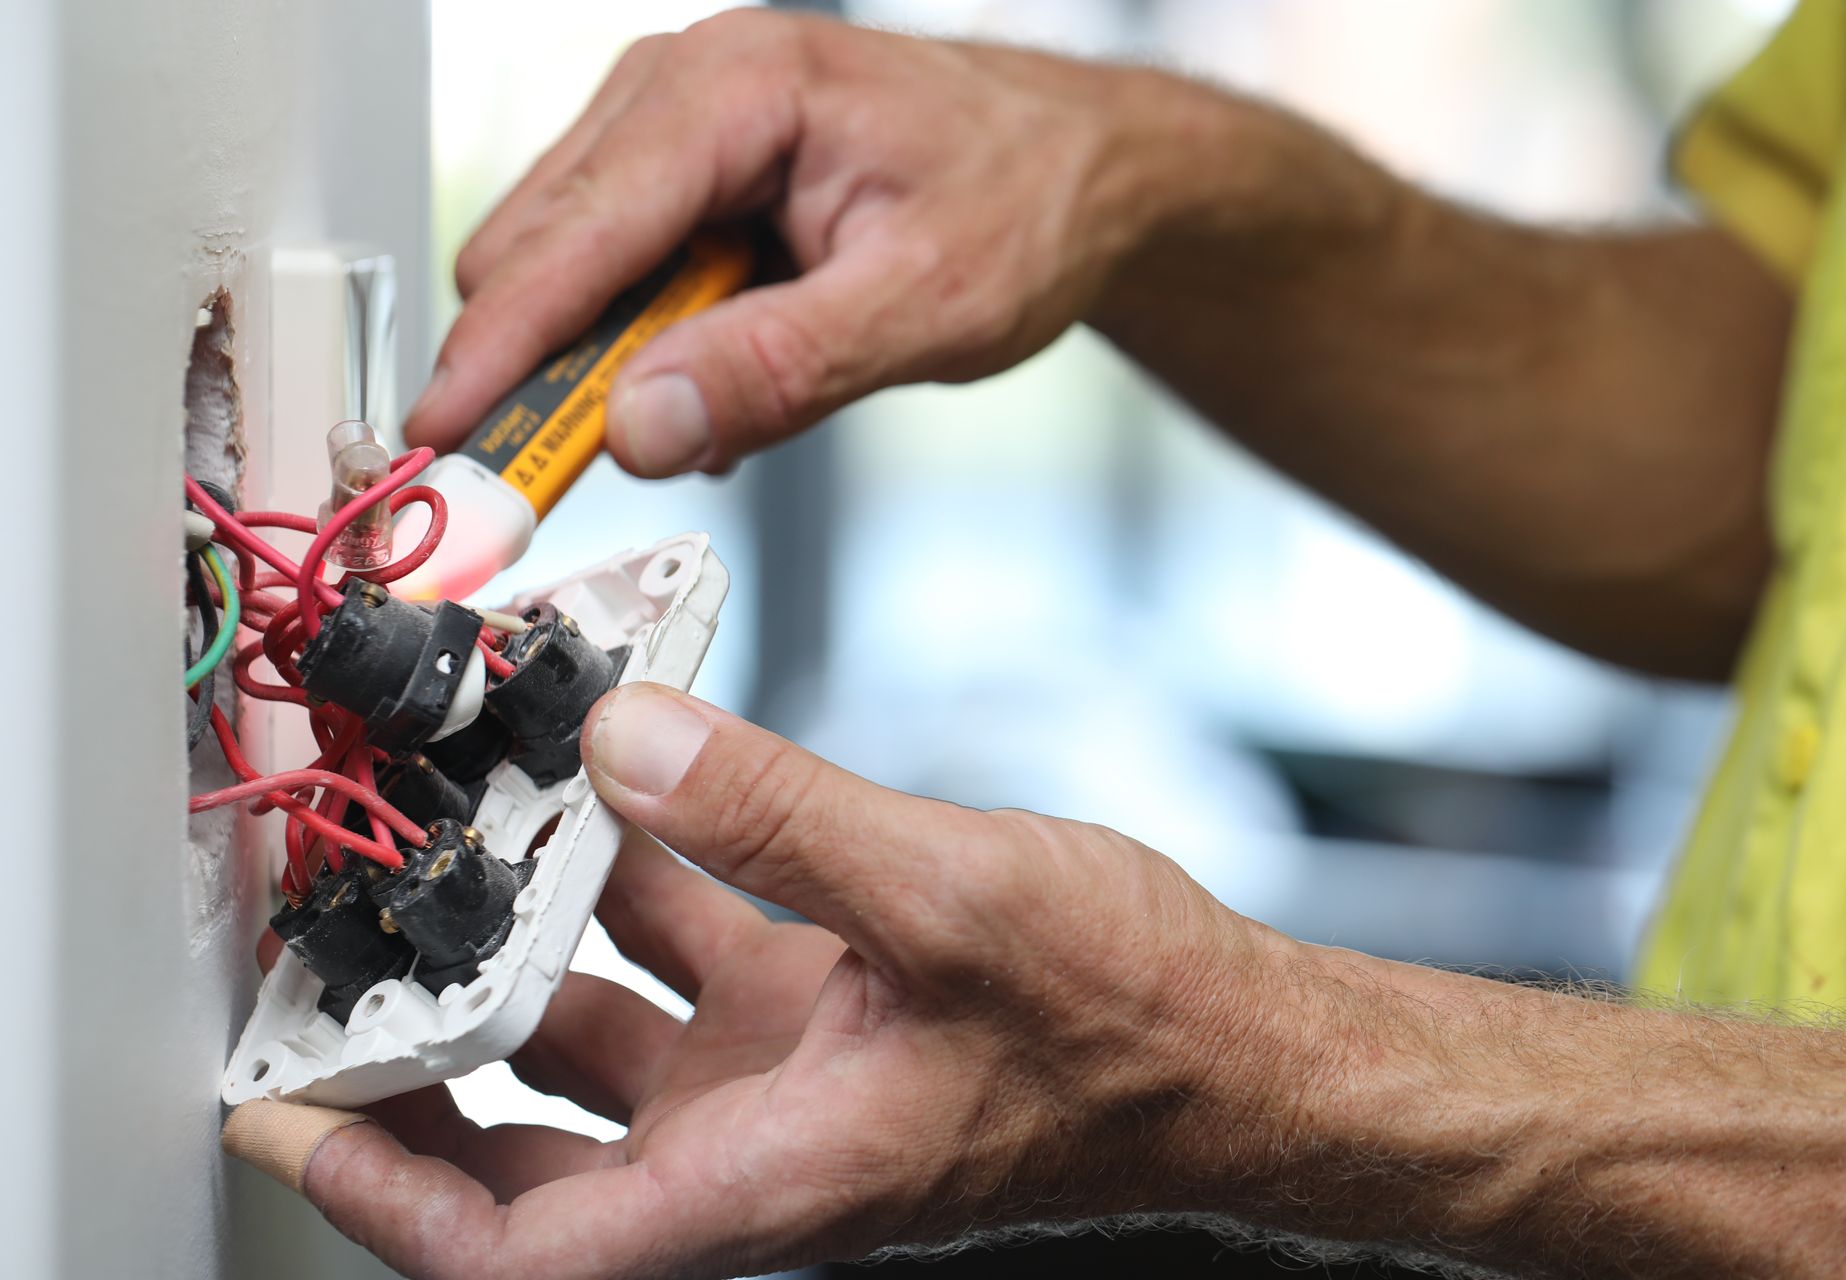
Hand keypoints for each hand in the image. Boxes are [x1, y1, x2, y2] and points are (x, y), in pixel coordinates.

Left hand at [224, 683, 1297, 1278]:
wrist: (1231, 1048)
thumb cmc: (1127, 1028)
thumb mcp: (949, 900)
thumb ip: (774, 816)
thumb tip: (619, 743)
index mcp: (767, 1177)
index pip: (529, 1248)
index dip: (389, 1199)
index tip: (288, 1117)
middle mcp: (752, 1145)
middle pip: (527, 1148)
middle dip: (422, 1064)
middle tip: (338, 961)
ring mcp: (782, 1078)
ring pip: (598, 1033)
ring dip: (524, 942)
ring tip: (451, 843)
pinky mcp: (820, 1012)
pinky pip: (685, 949)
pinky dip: (638, 874)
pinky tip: (615, 781)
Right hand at [404, 10, 1212, 476]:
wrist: (1076, 170)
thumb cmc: (1023, 203)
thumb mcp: (923, 305)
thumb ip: (779, 367)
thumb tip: (642, 426)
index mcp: (733, 93)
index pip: (571, 235)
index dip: (499, 353)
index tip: (447, 449)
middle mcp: (678, 93)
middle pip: (534, 252)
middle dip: (540, 372)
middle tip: (564, 479)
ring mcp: (671, 134)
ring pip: (564, 272)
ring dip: (603, 365)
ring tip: (713, 409)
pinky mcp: (682, 184)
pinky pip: (614, 282)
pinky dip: (643, 351)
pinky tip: (722, 378)